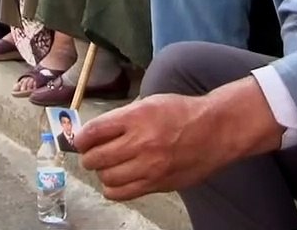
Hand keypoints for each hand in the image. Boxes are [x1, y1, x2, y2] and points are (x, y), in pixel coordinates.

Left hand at [76, 92, 256, 201]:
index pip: (93, 132)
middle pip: (95, 158)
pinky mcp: (157, 184)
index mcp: (136, 118)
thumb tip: (94, 133)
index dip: (81, 138)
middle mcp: (141, 143)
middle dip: (89, 156)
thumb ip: (121, 118)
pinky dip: (112, 188)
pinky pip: (122, 193)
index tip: (82, 140)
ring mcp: (149, 167)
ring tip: (108, 165)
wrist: (215, 130)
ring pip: (106, 178)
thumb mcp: (149, 103)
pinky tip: (117, 179)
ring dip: (102, 172)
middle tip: (92, 153)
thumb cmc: (181, 113)